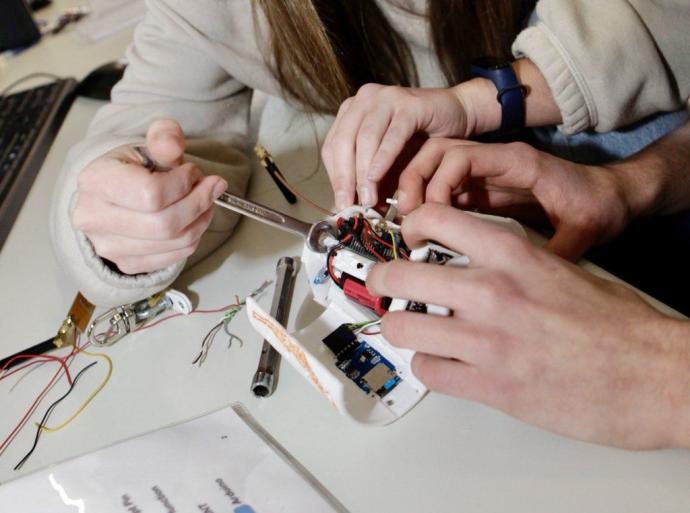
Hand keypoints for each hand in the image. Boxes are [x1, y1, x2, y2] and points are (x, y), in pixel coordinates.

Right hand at [72, 119, 226, 273]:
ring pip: (174, 242)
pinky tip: (194, 219)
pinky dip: (193, 237)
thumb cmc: (132, 169)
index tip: (194, 172)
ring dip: (201, 220)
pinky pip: (174, 257)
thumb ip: (164, 138)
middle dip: (198, 203)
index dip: (183, 184)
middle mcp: (94, 218)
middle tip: (211, 188)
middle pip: (164, 224)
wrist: (114, 197)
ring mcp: (108, 247)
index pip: (151, 193)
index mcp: (96, 181)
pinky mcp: (126, 264)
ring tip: (205, 201)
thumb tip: (173, 147)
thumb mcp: (147, 145)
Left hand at [321, 82, 491, 209]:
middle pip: (343, 142)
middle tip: (349, 204)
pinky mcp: (408, 103)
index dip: (335, 177)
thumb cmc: (419, 140)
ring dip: (364, 172)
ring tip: (367, 198)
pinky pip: (392, 134)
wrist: (455, 115)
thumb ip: (368, 182)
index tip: (341, 203)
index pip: (331, 147)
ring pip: (365, 138)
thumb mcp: (388, 165)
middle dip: (344, 178)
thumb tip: (345, 209)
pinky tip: (379, 177)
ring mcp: (386, 97)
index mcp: (352, 111)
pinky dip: (383, 158)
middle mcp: (364, 99)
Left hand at [367, 204, 689, 448]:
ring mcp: (486, 341)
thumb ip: (507, 264)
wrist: (655, 374)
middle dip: (382, 283)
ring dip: (403, 330)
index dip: (409, 229)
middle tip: (385, 289)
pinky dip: (431, 368)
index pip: (432, 219)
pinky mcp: (491, 387)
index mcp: (511, 253)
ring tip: (416, 331)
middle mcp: (490, 291)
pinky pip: (428, 373)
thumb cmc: (614, 323)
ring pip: (402, 328)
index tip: (406, 242)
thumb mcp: (558, 268)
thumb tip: (463, 268)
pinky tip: (446, 365)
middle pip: (396, 277)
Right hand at [397, 140, 632, 260]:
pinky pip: (449, 190)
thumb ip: (556, 254)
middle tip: (407, 220)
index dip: (436, 185)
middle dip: (415, 183)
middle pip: (437, 154)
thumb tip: (528, 288)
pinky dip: (433, 208)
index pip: (458, 158)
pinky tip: (429, 235)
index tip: (429, 217)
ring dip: (419, 194)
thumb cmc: (601, 206)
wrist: (615, 196)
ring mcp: (490, 174)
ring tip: (413, 227)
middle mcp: (498, 162)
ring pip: (438, 169)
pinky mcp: (487, 190)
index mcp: (518, 162)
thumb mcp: (583, 231)